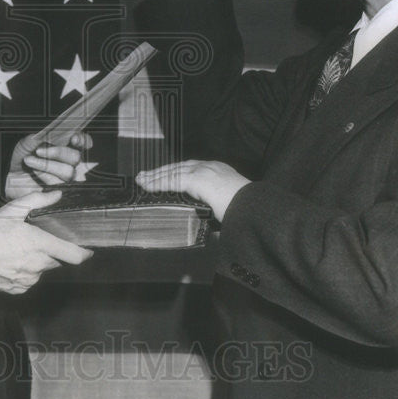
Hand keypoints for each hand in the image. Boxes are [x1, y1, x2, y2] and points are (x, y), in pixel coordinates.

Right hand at [0, 190, 93, 293]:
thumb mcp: (10, 211)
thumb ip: (36, 201)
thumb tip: (56, 194)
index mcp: (40, 244)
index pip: (74, 255)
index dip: (84, 253)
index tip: (88, 250)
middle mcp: (37, 264)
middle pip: (57, 260)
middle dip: (52, 251)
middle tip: (36, 240)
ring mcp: (27, 280)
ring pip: (42, 270)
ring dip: (37, 261)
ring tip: (17, 250)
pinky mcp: (17, 289)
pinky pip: (28, 280)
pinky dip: (25, 271)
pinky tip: (10, 261)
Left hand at [5, 131, 92, 199]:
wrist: (8, 174)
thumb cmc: (21, 156)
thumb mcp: (29, 141)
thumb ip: (43, 137)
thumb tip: (53, 136)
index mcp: (66, 146)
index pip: (83, 143)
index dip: (83, 140)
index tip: (73, 138)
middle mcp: (69, 162)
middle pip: (76, 157)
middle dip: (58, 152)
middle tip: (39, 151)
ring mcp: (65, 179)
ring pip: (68, 172)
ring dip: (47, 165)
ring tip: (30, 161)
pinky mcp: (59, 192)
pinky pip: (59, 185)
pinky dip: (45, 176)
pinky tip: (34, 173)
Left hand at [135, 160, 249, 221]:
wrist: (256, 208)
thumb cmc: (247, 211)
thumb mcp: (230, 206)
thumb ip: (219, 212)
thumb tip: (214, 231)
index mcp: (219, 170)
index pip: (191, 167)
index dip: (175, 171)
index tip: (163, 175)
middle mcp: (210, 166)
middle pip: (178, 166)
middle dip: (160, 171)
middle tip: (144, 176)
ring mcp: (204, 171)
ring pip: (172, 172)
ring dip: (155, 176)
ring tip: (141, 181)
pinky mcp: (197, 180)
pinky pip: (172, 181)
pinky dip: (158, 183)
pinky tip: (147, 186)